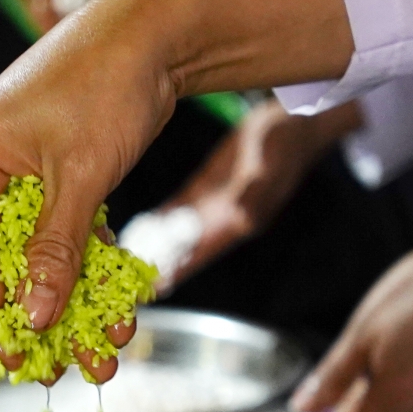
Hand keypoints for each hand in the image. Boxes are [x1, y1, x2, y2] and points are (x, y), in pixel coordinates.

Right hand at [0, 0, 351, 378]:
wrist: (159, 26)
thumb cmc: (109, 85)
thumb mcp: (80, 177)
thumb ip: (55, 249)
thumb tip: (35, 317)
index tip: (17, 361)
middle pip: (5, 259)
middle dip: (40, 318)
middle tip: (64, 370)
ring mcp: (20, 164)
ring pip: (40, 251)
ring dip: (72, 301)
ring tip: (104, 351)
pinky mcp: (55, 166)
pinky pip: (64, 230)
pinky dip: (89, 266)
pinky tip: (116, 308)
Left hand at [126, 99, 361, 292]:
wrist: (292, 121)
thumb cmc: (284, 144)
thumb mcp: (270, 165)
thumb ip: (254, 192)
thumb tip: (239, 217)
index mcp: (237, 222)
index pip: (199, 254)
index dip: (175, 272)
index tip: (147, 290)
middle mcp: (222, 221)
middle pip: (183, 251)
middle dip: (156, 266)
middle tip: (119, 280)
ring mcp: (212, 206)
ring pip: (176, 234)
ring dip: (153, 248)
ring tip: (120, 262)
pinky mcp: (205, 187)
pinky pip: (177, 210)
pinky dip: (159, 221)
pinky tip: (137, 228)